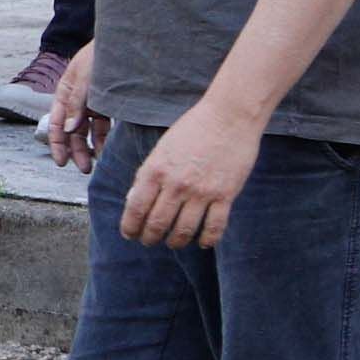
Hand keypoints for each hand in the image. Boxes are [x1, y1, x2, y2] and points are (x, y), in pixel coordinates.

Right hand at [41, 40, 107, 169]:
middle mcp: (78, 101)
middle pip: (73, 131)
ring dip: (92, 147)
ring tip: (99, 163)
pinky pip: (106, 126)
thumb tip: (69, 130)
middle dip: (76, 151)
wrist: (127, 40)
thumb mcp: (85, 77)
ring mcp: (94, 103)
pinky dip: (107, 138)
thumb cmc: (102, 53)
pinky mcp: (110, 104)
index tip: (61, 162)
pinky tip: (110, 149)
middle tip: (84, 169)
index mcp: (65, 93)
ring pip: (89, 131)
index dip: (57, 144)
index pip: (56, 123)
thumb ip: (77, 103)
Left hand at [119, 94, 260, 247]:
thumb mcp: (161, 150)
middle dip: (150, 238)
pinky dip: (207, 240)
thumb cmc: (193, 129)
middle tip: (149, 241)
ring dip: (176, 242)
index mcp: (155, 170)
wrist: (230, 116)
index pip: (136, 209)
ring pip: (184, 230)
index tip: (130, 235)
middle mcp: (176, 184)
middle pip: (157, 224)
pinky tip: (202, 242)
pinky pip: (214, 227)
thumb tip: (134, 201)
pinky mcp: (225, 195)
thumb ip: (148, 175)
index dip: (130, 227)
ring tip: (174, 243)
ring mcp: (201, 191)